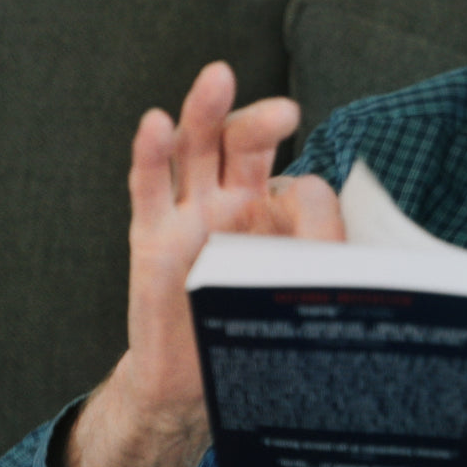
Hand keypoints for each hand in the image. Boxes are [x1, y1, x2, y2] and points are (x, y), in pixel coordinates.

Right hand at [62, 62, 343, 466]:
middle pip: (237, 142)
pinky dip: (150, 153)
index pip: (289, 175)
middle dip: (258, 121)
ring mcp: (187, 215)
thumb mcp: (300, 282)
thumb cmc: (252, 328)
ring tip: (218, 79)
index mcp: (267, 207)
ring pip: (193, 150)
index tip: (316, 209)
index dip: (303, 188)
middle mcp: (226, 200)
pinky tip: (156, 124)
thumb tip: (310, 184)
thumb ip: (318, 233)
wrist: (197, 387)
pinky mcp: (152, 238)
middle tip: (286, 113)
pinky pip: (149, 188)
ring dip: (204, 112)